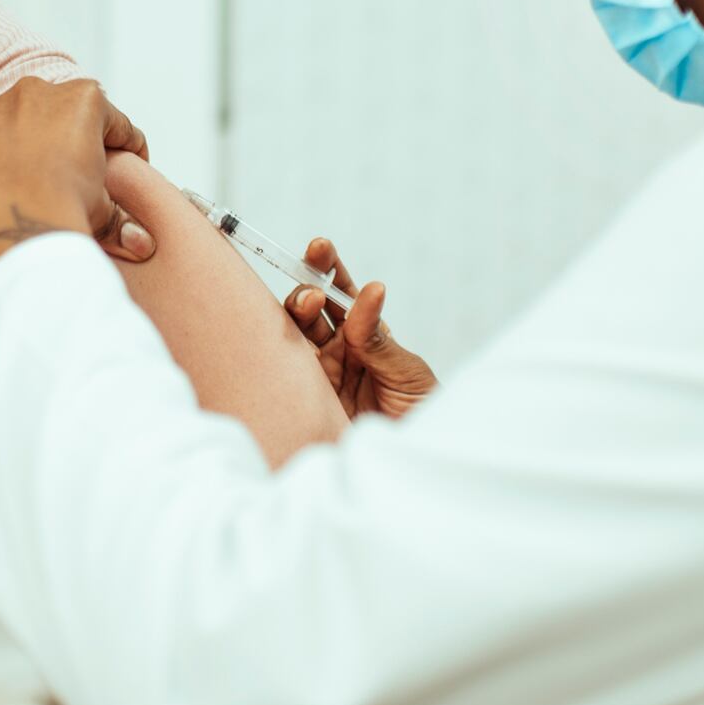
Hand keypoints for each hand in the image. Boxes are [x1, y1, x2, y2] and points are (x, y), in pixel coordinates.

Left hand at [0, 78, 156, 274]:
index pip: (114, 123)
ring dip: (20, 149)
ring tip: (27, 187)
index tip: (127, 167)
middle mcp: (34, 93)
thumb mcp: (103, 210)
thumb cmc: (62, 209)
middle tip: (70, 177)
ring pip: (12, 127)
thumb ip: (120, 217)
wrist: (10, 228)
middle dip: (65, 140)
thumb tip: (141, 243)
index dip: (126, 149)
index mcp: (82, 100)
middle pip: (59, 115)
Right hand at [284, 239, 437, 418]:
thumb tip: (369, 290)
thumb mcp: (407, 372)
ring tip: (310, 305)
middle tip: (315, 294)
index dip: (328, 268)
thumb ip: (378, 337)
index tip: (320, 248)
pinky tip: (285, 340)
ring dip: (296, 316)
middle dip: (307, 291)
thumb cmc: (422, 413)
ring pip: (293, 336)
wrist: (416, 456)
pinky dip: (281, 353)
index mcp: (366, 336)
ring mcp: (319, 375)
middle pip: (310, 310)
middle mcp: (338, 351)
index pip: (342, 295)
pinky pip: (286, 372)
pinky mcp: (305, 401)